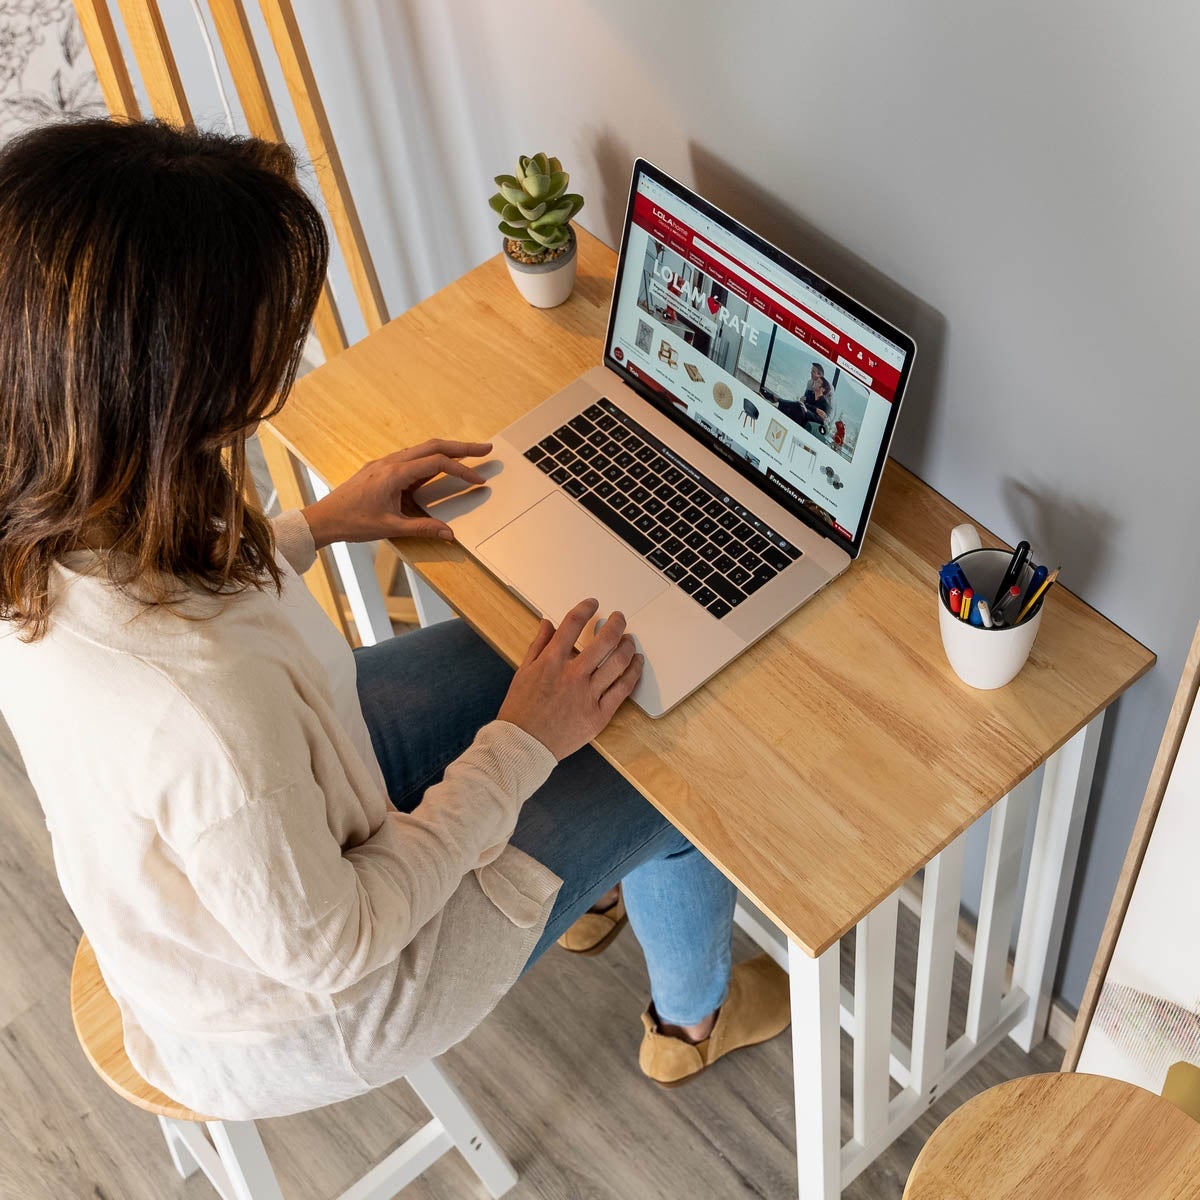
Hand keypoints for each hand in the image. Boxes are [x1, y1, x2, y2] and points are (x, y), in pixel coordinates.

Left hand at [300, 439, 491, 548]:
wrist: (324, 518)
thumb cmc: (353, 522)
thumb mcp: (391, 527)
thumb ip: (423, 529)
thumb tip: (449, 533)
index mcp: (395, 474)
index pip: (437, 464)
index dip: (461, 470)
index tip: (478, 480)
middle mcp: (391, 462)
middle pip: (434, 446)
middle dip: (462, 447)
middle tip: (485, 449)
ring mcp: (385, 463)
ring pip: (422, 449)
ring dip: (447, 450)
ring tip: (468, 454)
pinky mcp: (381, 468)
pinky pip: (411, 457)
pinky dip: (431, 458)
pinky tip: (440, 466)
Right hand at [497, 599, 643, 760]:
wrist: (524, 745)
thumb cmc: (521, 710)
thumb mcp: (523, 672)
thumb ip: (538, 645)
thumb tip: (548, 623)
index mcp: (551, 662)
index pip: (572, 624)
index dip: (585, 608)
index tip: (593, 603)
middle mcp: (572, 676)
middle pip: (604, 641)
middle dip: (616, 624)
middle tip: (620, 618)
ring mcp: (588, 695)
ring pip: (618, 663)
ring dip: (627, 646)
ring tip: (629, 640)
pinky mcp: (599, 714)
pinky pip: (622, 690)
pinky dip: (633, 673)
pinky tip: (636, 663)